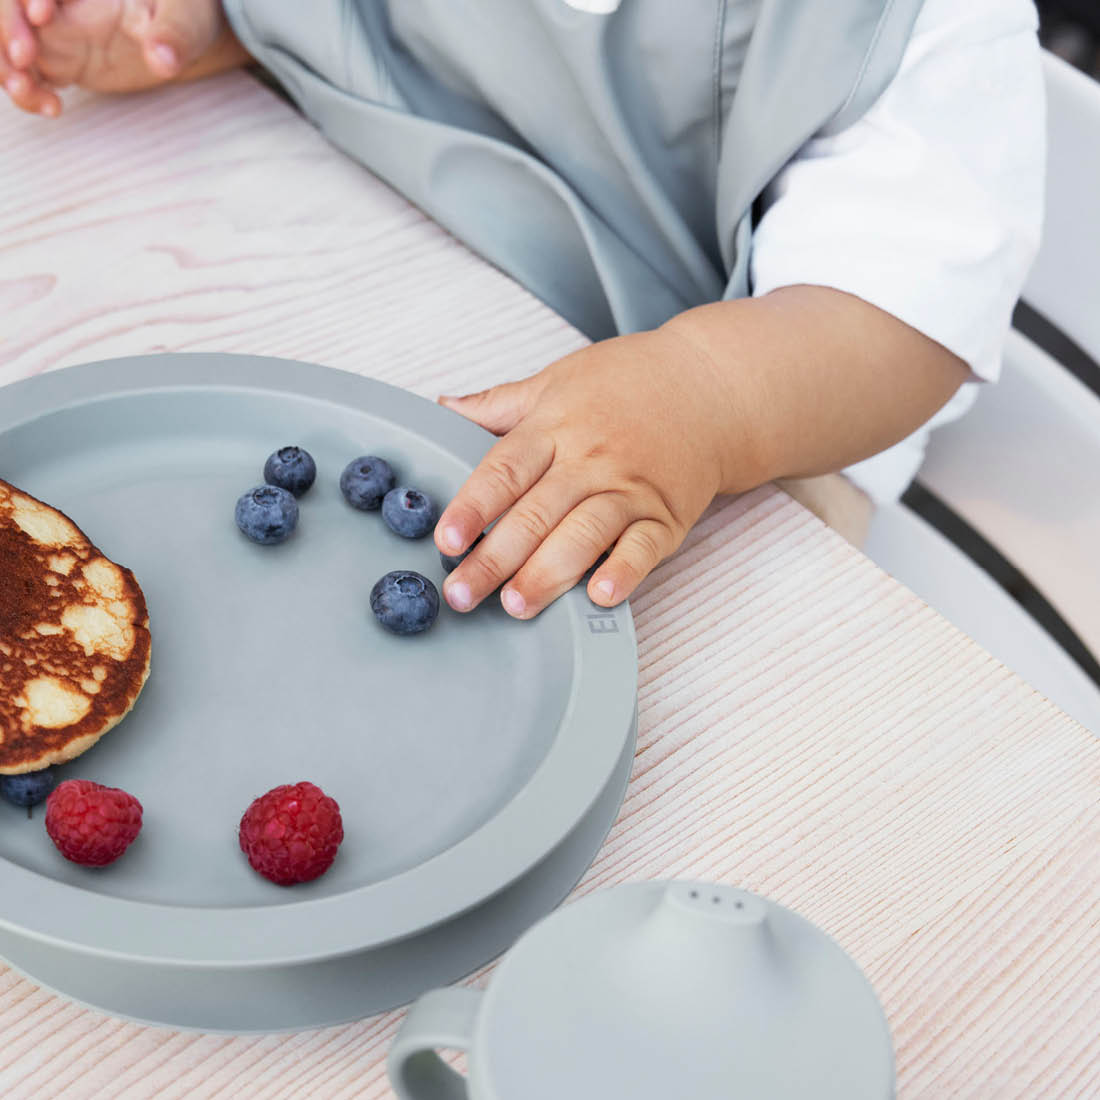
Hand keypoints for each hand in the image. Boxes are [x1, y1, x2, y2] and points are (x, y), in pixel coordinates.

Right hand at [2, 0, 239, 115]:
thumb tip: (162, 60)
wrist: (183, 38)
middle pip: (10, 4)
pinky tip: (53, 108)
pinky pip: (27, 72)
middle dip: (7, 26)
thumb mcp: (187, 18)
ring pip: (9, 40)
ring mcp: (54, 28)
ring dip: (6, 64)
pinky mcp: (57, 58)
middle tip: (25, 59)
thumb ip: (175, 34)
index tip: (41, 15)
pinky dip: (28, 90)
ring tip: (27, 91)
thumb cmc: (187, 14)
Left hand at [434, 326, 744, 619]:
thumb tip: (441, 407)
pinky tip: (602, 594)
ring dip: (549, 572)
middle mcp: (591, 460)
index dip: (473, 507)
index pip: (505, 470)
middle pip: (536, 513)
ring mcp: (631, 489)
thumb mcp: (557, 380)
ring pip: (584, 534)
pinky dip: (625, 571)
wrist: (711, 386)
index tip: (446, 538)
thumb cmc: (629, 383)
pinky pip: (644, 547)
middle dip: (495, 558)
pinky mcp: (667, 516)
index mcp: (555, 427)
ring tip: (516, 604)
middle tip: (463, 592)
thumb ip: (500, 404)